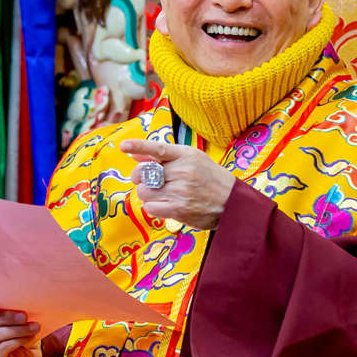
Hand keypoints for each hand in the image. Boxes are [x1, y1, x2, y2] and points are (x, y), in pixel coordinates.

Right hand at [0, 298, 41, 356]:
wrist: (26, 355)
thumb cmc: (18, 328)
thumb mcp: (14, 314)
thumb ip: (10, 307)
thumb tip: (22, 300)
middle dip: (5, 318)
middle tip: (24, 316)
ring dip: (16, 330)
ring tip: (33, 327)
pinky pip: (1, 348)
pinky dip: (17, 341)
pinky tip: (29, 338)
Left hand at [120, 139, 235, 230]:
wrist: (234, 203)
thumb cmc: (210, 179)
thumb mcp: (192, 160)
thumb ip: (163, 157)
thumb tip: (135, 154)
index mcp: (187, 155)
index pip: (158, 148)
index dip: (139, 146)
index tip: (123, 146)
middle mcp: (183, 171)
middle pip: (144, 173)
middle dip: (139, 178)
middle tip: (145, 180)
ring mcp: (181, 191)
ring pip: (144, 192)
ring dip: (146, 193)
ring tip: (159, 193)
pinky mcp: (179, 210)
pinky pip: (150, 208)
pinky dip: (152, 206)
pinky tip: (163, 204)